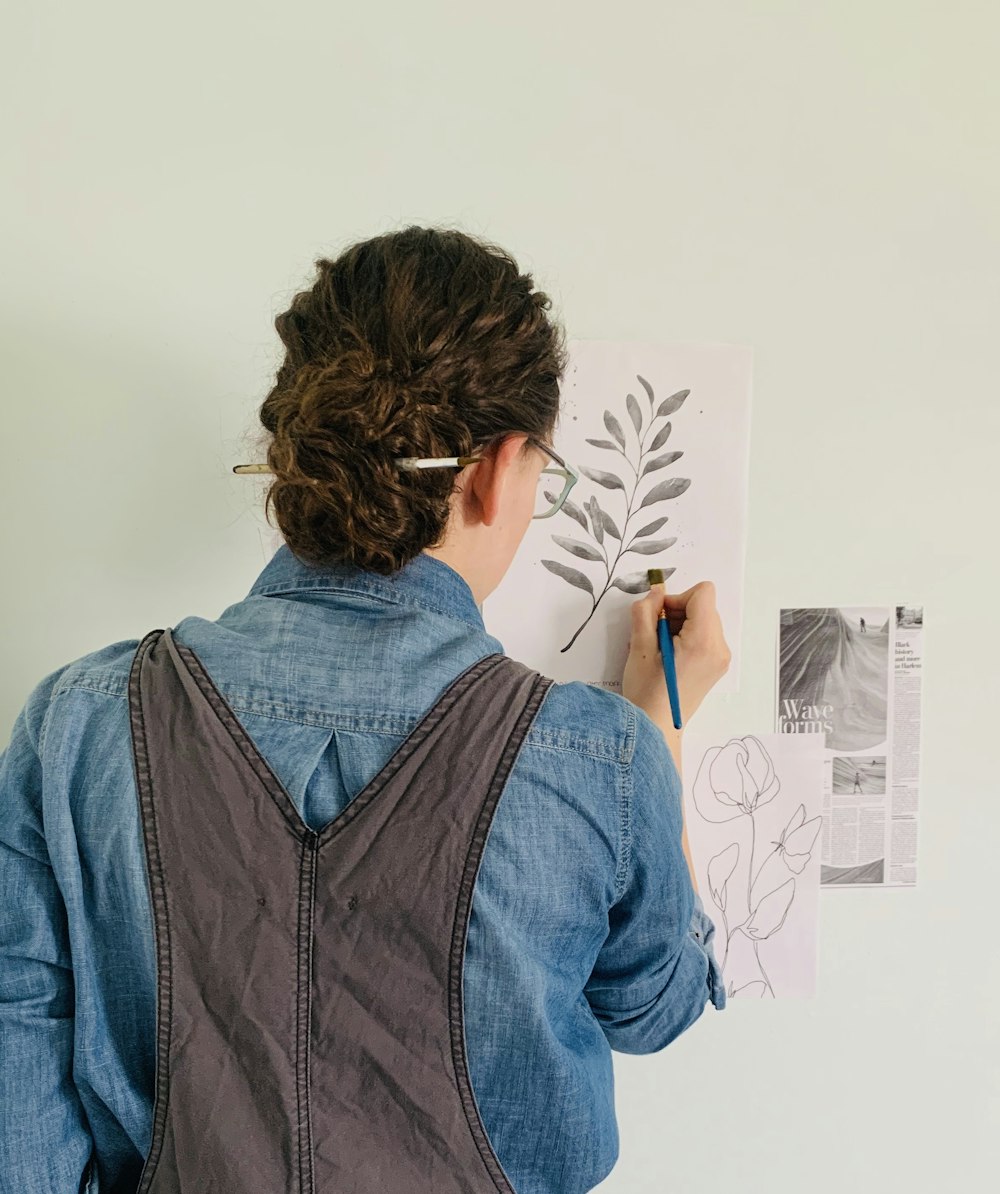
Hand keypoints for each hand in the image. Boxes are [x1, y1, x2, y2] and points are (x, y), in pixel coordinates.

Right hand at [622, 579, 731, 735]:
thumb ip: (646, 611)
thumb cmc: (646, 691)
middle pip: (704, 607)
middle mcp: (719, 648)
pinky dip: (687, 638)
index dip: (677, 598)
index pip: (703, 594)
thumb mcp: (639, 645)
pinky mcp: (716, 667)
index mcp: (704, 641)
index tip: (658, 617)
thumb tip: (656, 593)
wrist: (656, 727)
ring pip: (704, 621)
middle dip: (677, 613)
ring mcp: (721, 659)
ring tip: (661, 649)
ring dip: (680, 626)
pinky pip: (705, 637)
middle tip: (655, 635)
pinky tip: (670, 657)